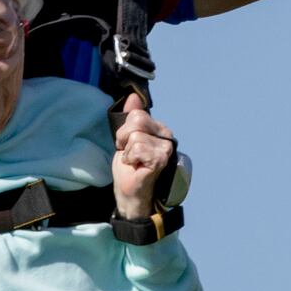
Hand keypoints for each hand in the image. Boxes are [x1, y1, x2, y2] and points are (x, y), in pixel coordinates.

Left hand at [112, 94, 175, 219]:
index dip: (124, 131)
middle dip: (124, 138)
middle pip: (137, 119)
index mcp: (159, 130)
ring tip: (134, 163)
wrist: (130, 194)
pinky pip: (137, 147)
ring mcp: (166, 148)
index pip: (137, 113)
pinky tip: (137, 167)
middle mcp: (166, 137)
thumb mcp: (125, 139)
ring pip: (136, 135)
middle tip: (129, 155)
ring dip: (128, 152)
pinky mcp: (161, 159)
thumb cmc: (129, 170)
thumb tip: (132, 97)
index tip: (127, 146)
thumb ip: (130, 118)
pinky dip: (131, 159)